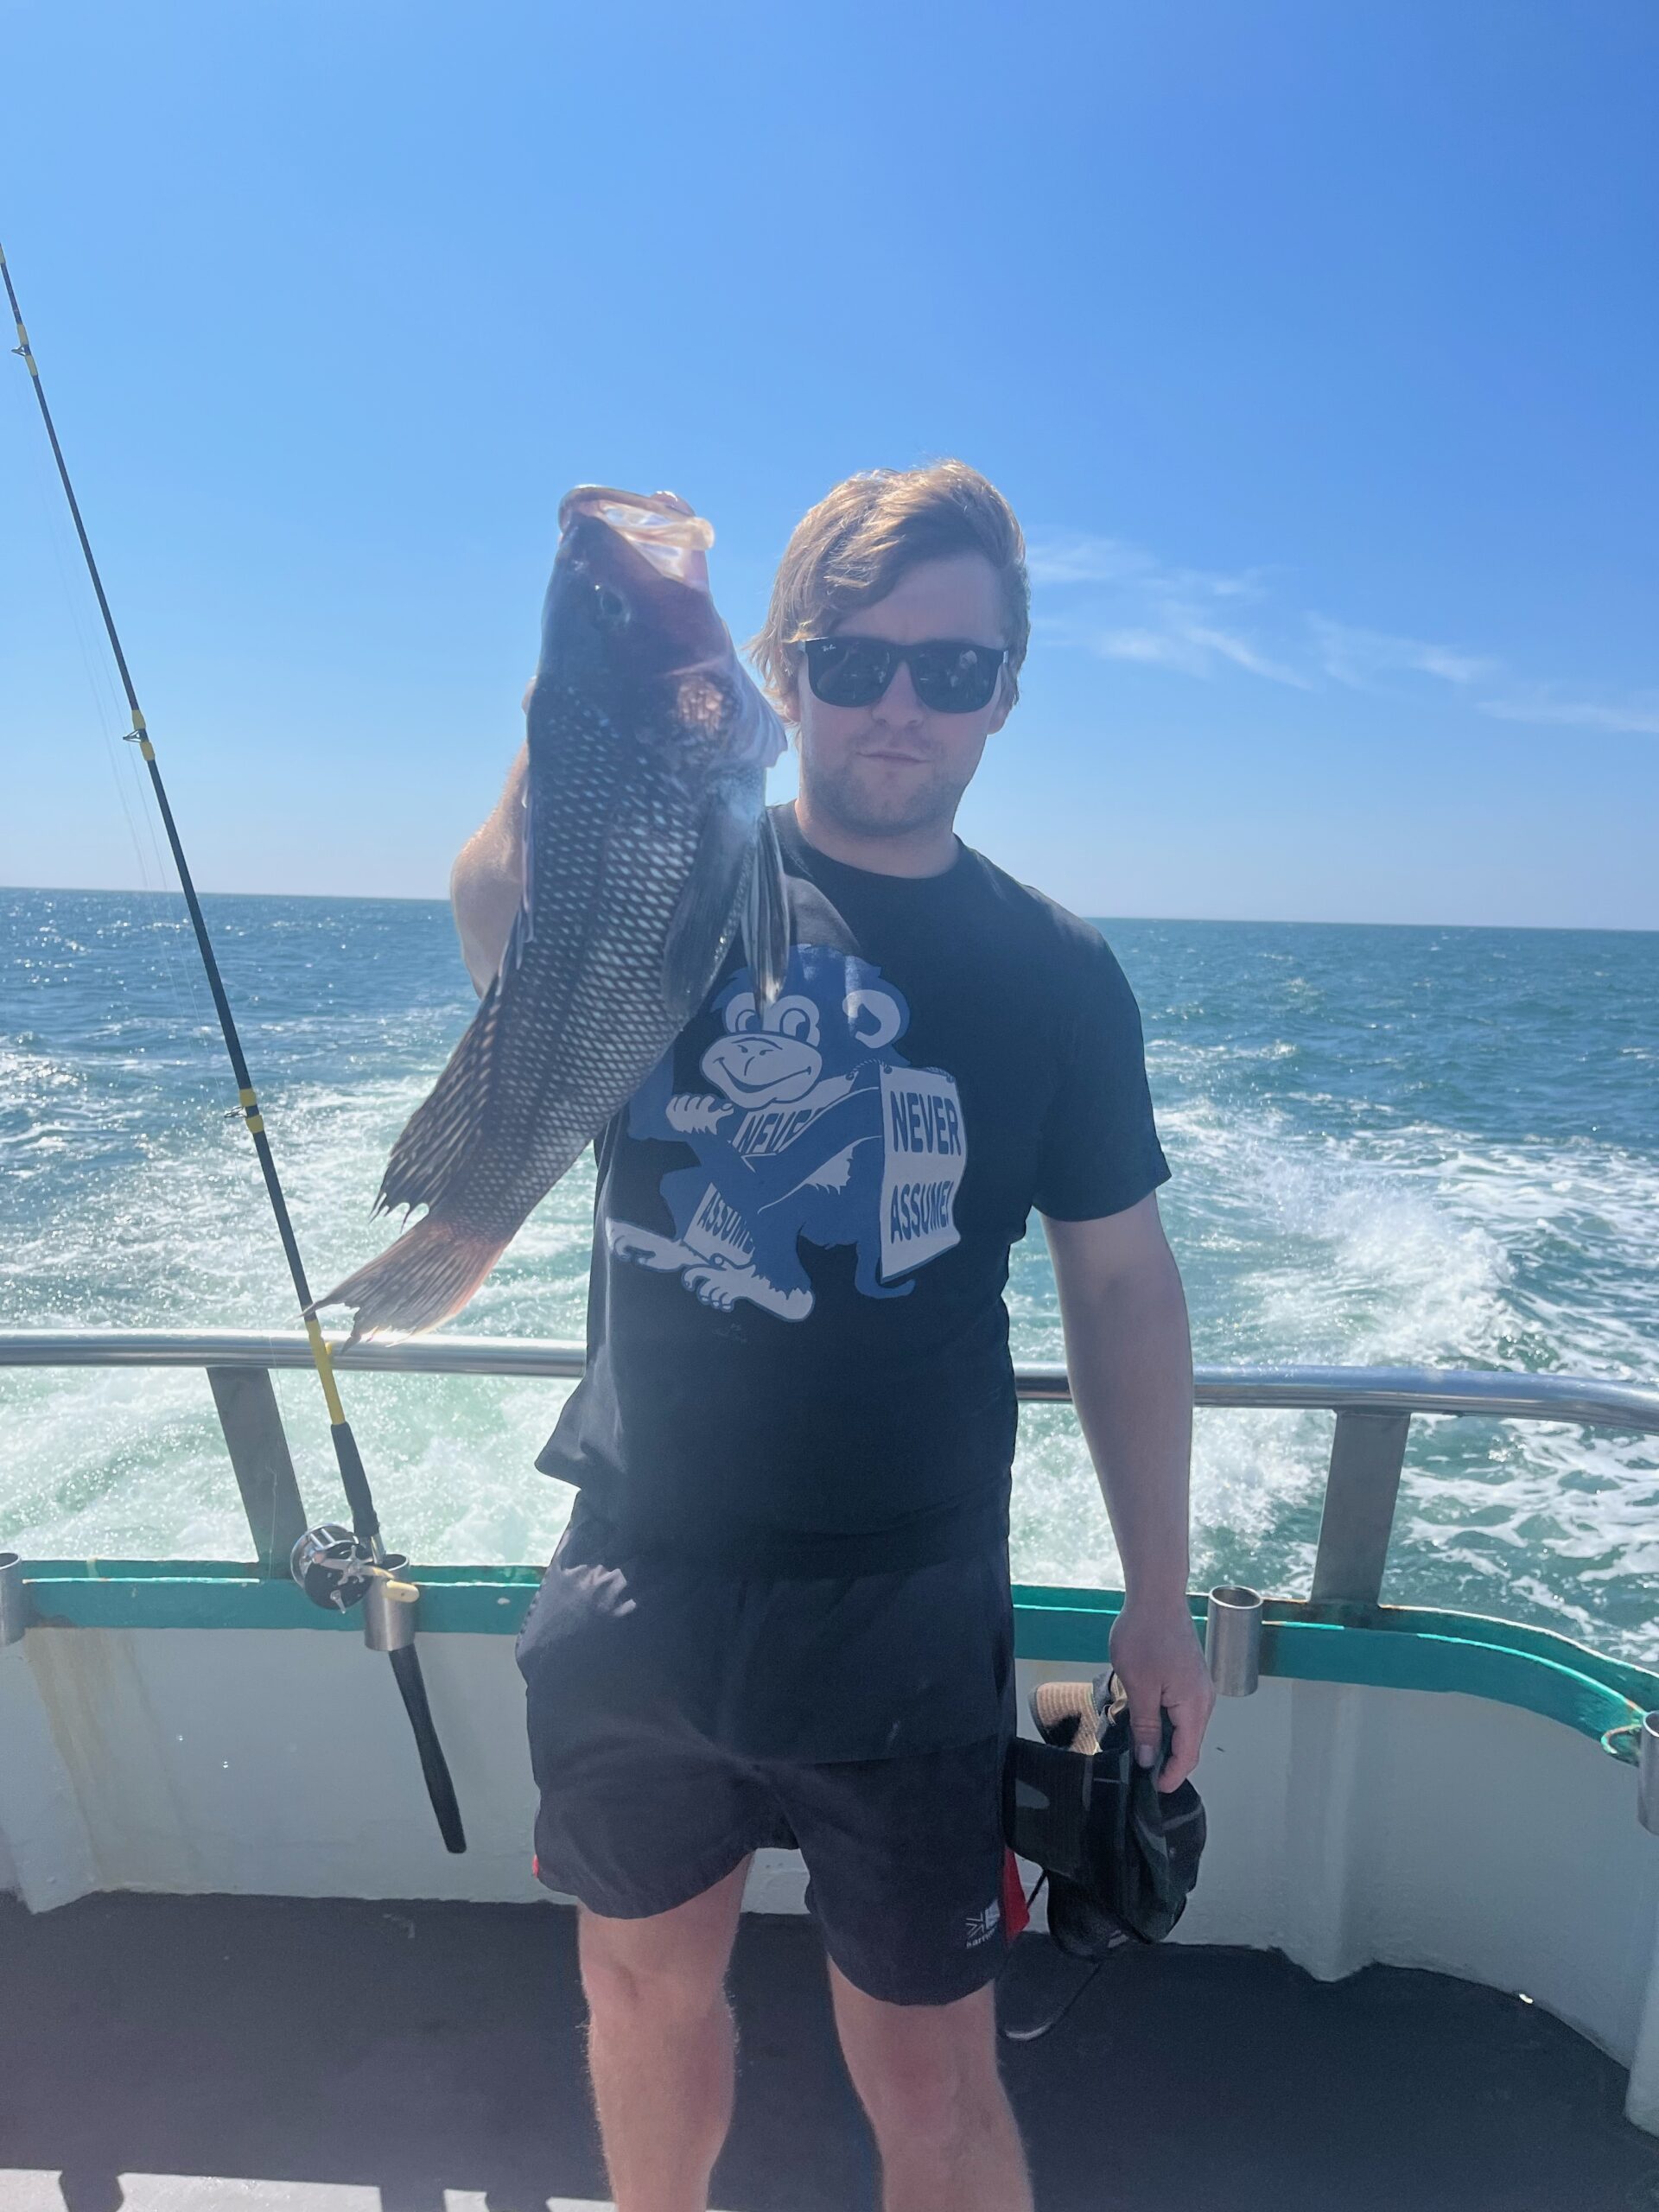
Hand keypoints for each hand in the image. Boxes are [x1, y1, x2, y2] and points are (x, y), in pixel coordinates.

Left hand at [1109, 1593, 1214, 1792]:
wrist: (1156, 1596)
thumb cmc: (1145, 1637)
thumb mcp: (1139, 1686)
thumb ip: (1145, 1726)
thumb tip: (1148, 1760)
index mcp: (1194, 1705)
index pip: (1187, 1754)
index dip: (1171, 1776)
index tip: (1153, 1791)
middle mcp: (1203, 1699)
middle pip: (1189, 1742)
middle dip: (1168, 1762)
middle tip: (1141, 1775)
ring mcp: (1198, 1686)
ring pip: (1184, 1726)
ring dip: (1165, 1740)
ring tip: (1140, 1751)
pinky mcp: (1189, 1676)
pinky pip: (1181, 1709)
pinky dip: (1166, 1722)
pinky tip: (1146, 1721)